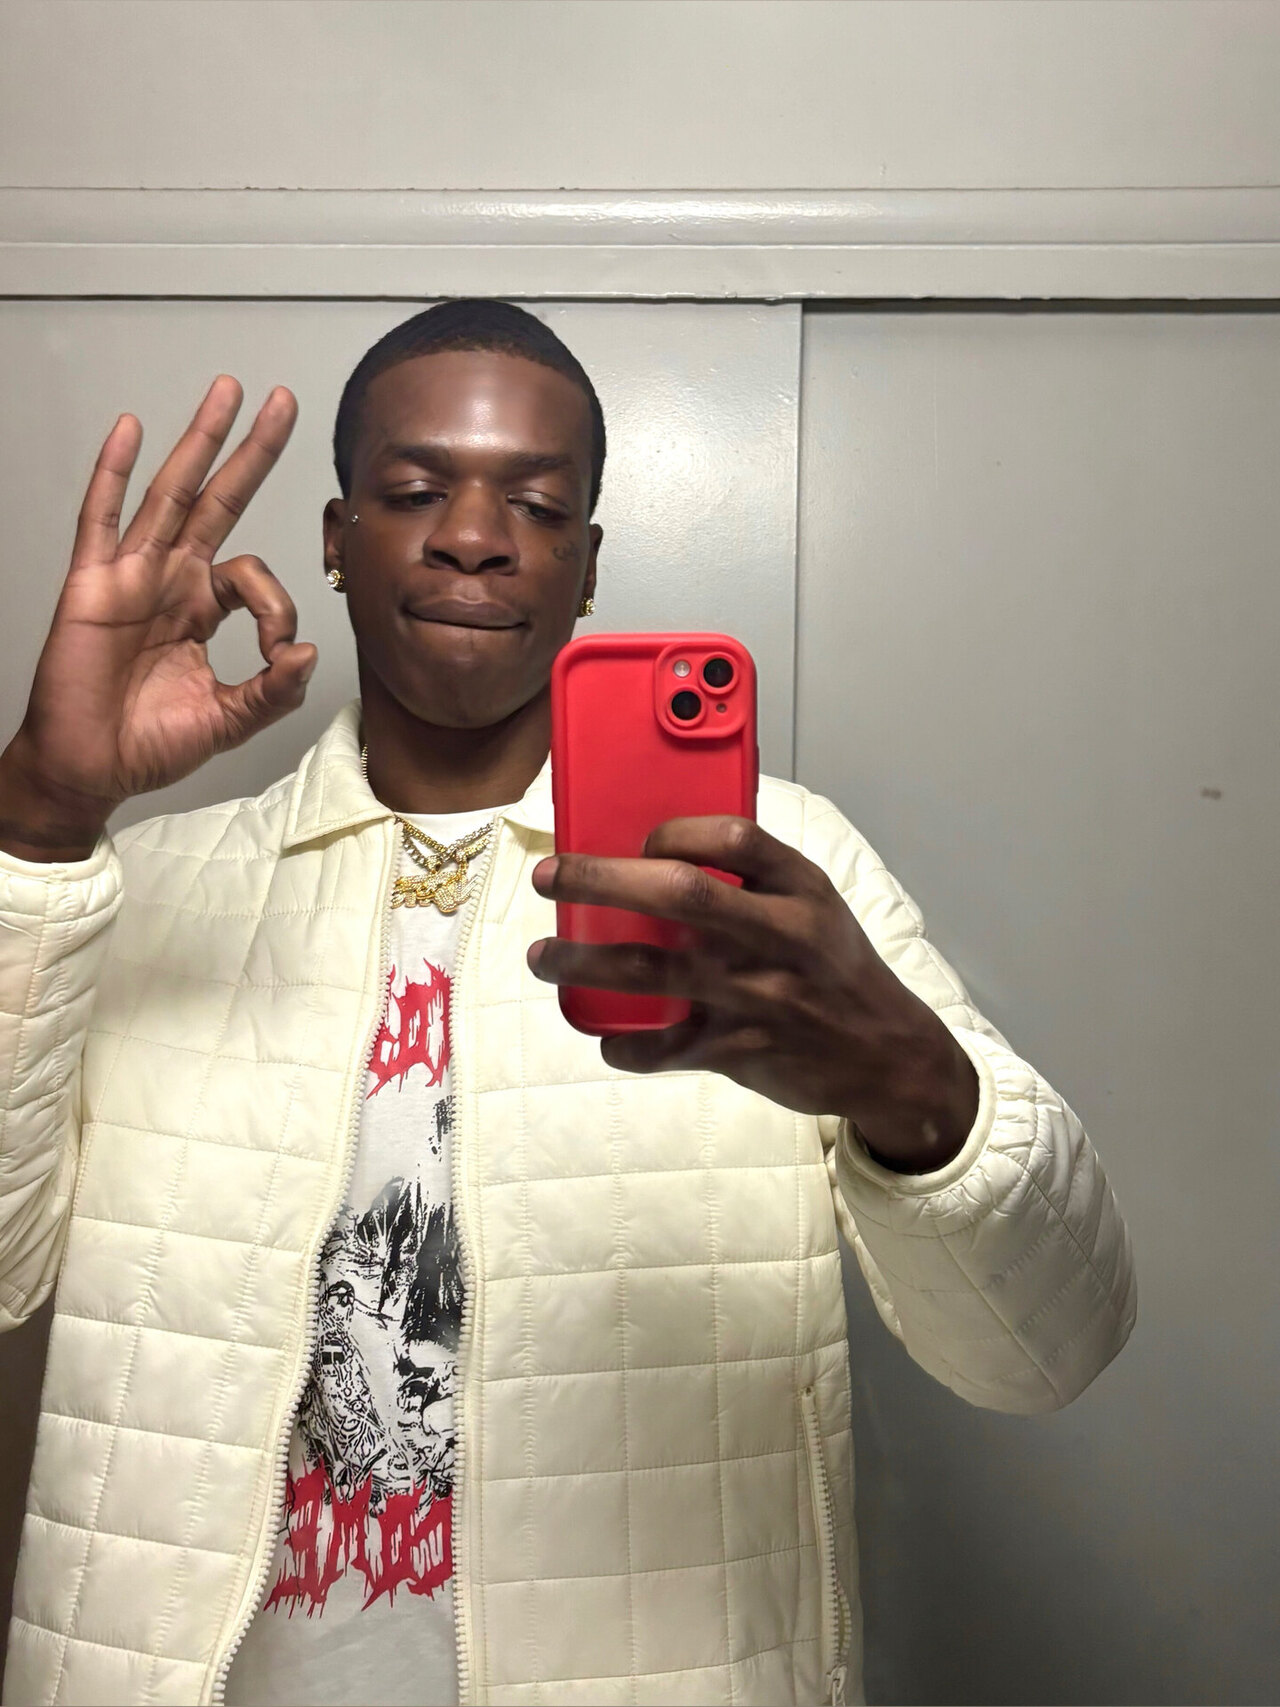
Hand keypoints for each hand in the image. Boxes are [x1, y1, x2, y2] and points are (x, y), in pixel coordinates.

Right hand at [0, 376, 315, 859]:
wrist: (89, 768)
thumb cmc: (147, 743)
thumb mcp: (228, 720)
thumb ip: (272, 692)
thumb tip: (309, 654)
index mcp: (203, 608)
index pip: (255, 575)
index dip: (278, 606)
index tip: (279, 652)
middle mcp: (170, 580)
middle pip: (217, 499)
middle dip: (249, 450)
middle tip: (279, 401)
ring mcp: (131, 576)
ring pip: (170, 493)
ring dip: (198, 441)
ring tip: (226, 394)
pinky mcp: (92, 585)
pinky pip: (101, 519)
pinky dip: (113, 473)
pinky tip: (129, 432)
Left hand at [528, 816, 979, 1171]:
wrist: (887, 1056)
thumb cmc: (836, 971)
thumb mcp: (815, 908)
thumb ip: (755, 880)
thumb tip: (663, 853)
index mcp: (801, 890)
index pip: (733, 837)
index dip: (675, 832)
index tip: (641, 839)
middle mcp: (779, 937)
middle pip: (679, 894)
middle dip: (600, 879)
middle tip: (549, 876)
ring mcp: (758, 996)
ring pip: (653, 970)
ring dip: (585, 961)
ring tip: (542, 956)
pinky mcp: (741, 1050)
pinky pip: (664, 1048)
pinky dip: (625, 1046)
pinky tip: (605, 1037)